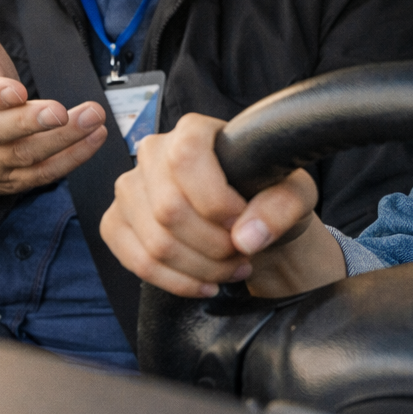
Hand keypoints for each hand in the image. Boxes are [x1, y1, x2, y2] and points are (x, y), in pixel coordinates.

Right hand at [0, 0, 107, 208]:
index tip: (15, 90)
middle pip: (0, 132)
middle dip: (32, 122)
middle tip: (62, 111)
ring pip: (27, 155)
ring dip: (63, 140)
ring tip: (94, 118)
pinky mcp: (15, 180)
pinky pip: (45, 173)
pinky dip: (72, 158)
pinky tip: (97, 138)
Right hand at [101, 113, 340, 297]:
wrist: (250, 220)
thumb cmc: (269, 196)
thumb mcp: (295, 193)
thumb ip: (282, 206)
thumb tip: (246, 236)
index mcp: (193, 130)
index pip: (186, 158)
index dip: (214, 200)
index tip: (241, 222)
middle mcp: (153, 152)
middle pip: (169, 209)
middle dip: (213, 246)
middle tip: (243, 253)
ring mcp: (130, 188)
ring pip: (155, 243)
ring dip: (200, 269)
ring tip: (231, 267)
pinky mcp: (118, 222)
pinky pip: (136, 261)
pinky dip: (176, 282)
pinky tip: (204, 283)